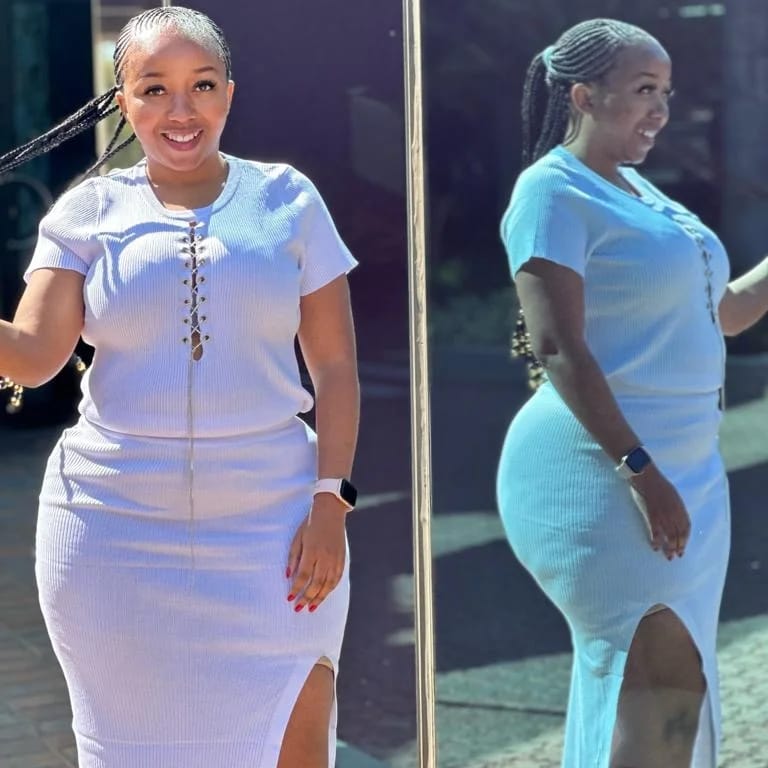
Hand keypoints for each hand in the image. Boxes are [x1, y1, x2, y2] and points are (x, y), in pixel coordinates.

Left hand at [286, 494, 347, 612]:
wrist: (330, 512)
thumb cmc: (310, 524)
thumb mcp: (297, 538)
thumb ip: (293, 558)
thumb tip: (288, 577)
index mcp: (312, 551)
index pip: (303, 576)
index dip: (296, 589)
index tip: (289, 598)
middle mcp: (325, 557)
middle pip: (315, 583)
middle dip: (306, 598)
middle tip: (298, 608)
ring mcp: (335, 559)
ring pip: (328, 584)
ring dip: (319, 598)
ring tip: (311, 608)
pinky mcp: (342, 559)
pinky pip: (337, 579)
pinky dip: (330, 589)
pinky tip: (323, 595)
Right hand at [628, 464, 689, 559]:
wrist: (647, 476)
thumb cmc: (658, 483)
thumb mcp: (672, 495)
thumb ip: (676, 507)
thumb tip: (677, 519)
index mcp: (680, 507)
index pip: (686, 527)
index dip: (685, 540)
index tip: (683, 548)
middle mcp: (674, 513)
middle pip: (678, 534)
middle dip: (678, 547)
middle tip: (676, 556)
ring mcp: (663, 514)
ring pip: (669, 535)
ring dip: (669, 547)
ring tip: (668, 556)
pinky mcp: (652, 514)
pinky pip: (655, 531)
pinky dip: (656, 540)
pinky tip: (655, 547)